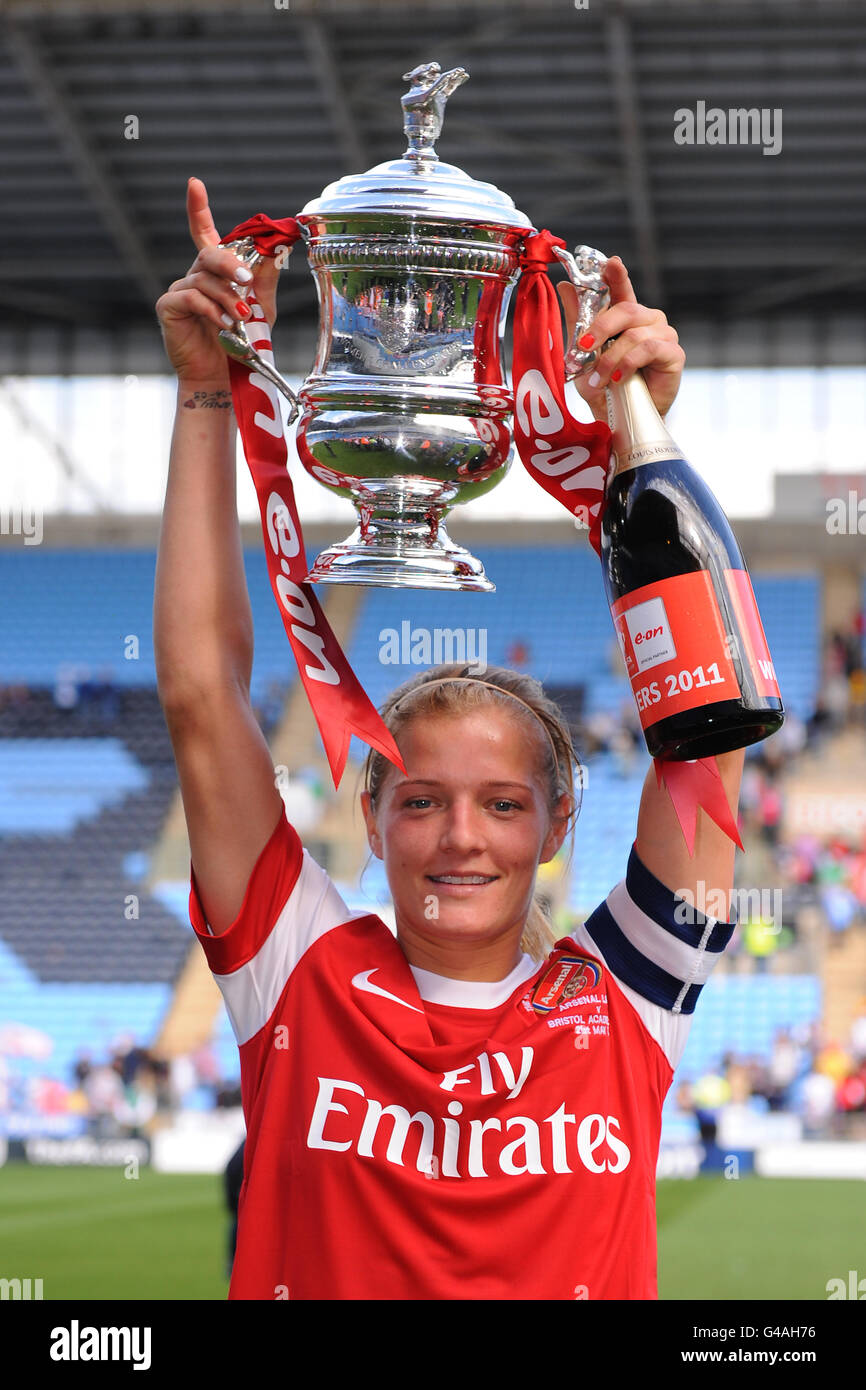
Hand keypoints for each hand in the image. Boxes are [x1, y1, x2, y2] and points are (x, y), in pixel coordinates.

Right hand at [155, 177, 280, 386]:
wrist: (223, 378)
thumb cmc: (241, 343)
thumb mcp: (261, 308)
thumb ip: (264, 278)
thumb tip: (274, 247)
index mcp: (215, 273)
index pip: (205, 233)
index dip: (198, 208)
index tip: (194, 183)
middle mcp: (195, 277)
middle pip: (209, 254)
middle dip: (230, 264)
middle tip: (248, 281)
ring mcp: (179, 291)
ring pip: (205, 280)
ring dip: (228, 299)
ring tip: (241, 319)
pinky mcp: (168, 308)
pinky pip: (191, 298)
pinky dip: (211, 311)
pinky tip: (223, 326)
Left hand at [557, 256, 684, 421]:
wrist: (621, 419)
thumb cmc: (606, 387)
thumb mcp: (584, 355)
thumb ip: (578, 321)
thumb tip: (565, 287)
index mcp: (627, 316)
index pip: (621, 288)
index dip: (616, 274)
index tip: (610, 262)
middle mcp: (648, 320)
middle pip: (626, 309)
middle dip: (600, 327)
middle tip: (583, 347)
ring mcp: (664, 335)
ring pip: (634, 333)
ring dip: (611, 358)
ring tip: (599, 379)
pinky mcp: (674, 354)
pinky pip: (649, 349)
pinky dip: (628, 364)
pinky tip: (618, 379)